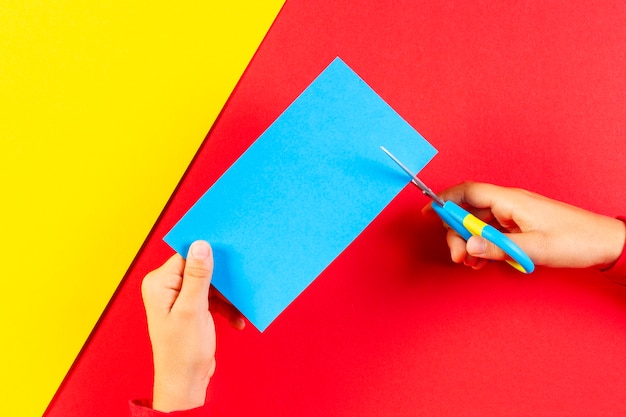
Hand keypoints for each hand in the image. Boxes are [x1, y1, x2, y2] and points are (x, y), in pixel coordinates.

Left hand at [141, 240, 244, 411]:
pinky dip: (225, 307)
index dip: (209, 255)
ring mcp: (178, 298)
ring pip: (210, 284)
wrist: (186, 382)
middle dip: (222, 280)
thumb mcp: (193, 310)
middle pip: (200, 269)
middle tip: (239, 284)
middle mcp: (166, 287)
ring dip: (227, 297)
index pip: (186, 256)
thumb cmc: (183, 351)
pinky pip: (212, 298)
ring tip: (239, 309)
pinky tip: (236, 320)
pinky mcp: (190, 308)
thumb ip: (197, 276)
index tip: (230, 256)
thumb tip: (201, 245)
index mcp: (159, 283)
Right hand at [423, 182, 624, 269]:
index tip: (428, 213)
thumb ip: (497, 248)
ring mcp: (513, 216)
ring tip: (470, 263)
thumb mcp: (534, 248)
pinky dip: (481, 246)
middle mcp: (508, 204)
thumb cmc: (576, 240)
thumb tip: (467, 246)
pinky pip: (490, 233)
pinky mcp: (518, 227)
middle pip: (468, 211)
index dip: (445, 200)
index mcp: (510, 201)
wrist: (605, 243)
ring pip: (477, 224)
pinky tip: (481, 261)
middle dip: (456, 233)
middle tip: (458, 257)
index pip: (468, 192)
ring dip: (468, 242)